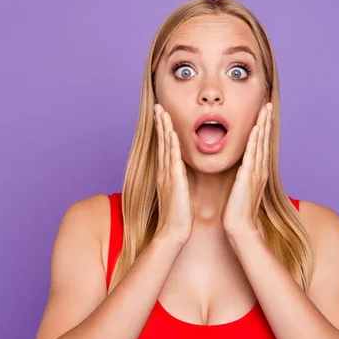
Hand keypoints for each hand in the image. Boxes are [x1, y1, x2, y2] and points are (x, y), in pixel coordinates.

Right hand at [153, 104, 193, 246]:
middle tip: (158, 106)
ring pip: (165, 146)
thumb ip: (178, 181)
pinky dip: (171, 144)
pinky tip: (171, 132)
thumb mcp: (178, 193)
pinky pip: (172, 159)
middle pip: (161, 142)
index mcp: (166, 174)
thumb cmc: (178, 215)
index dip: (162, 130)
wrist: (173, 232)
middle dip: (160, 123)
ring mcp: (167, 175)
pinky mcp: (174, 181)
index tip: (161, 116)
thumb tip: (180, 174)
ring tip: (161, 111)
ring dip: (163, 128)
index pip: (164, 147)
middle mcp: (164, 171)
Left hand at [222, 103, 273, 236]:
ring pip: (261, 144)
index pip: (261, 145)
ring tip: (266, 109)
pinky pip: (253, 154)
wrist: (240, 226)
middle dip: (267, 121)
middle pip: (265, 140)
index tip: (264, 113)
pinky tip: (257, 128)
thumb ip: (243, 176)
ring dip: (264, 125)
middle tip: (268, 104)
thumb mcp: (241, 188)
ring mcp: (256, 172)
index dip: (263, 128)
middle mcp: (260, 169)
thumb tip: (241, 168)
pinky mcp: (249, 177)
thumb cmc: (238, 209)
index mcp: (257, 171)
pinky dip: (256, 140)